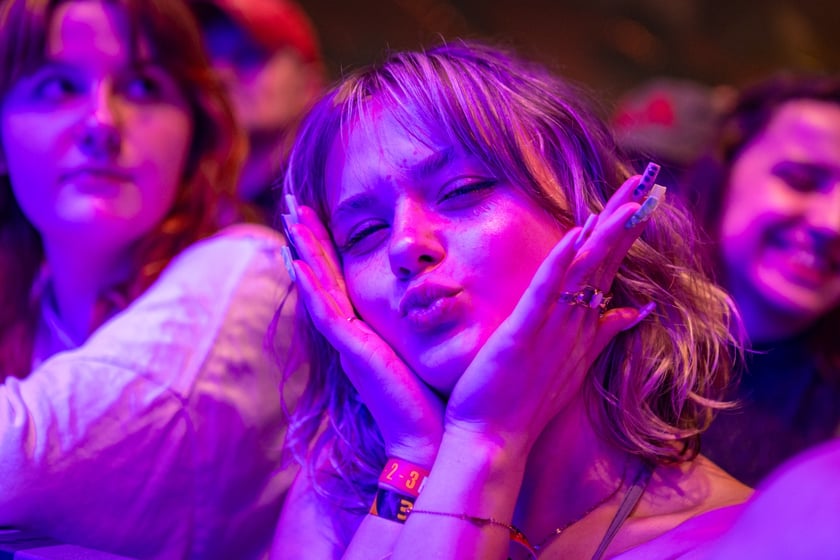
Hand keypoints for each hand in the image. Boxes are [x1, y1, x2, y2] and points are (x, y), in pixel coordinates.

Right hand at [283, 195, 443, 466]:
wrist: (434, 437)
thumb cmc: (436, 397)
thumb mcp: (429, 347)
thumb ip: (427, 321)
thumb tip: (445, 291)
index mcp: (367, 330)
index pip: (341, 277)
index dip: (328, 245)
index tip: (319, 213)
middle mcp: (352, 333)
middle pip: (323, 275)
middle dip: (309, 239)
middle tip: (294, 204)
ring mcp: (349, 342)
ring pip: (318, 287)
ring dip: (304, 251)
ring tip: (291, 218)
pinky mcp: (353, 352)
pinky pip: (326, 312)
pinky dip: (311, 286)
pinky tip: (298, 261)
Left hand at [443, 173, 659, 453]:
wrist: (495, 440)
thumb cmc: (526, 400)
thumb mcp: (573, 361)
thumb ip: (606, 331)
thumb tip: (637, 308)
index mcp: (583, 323)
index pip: (610, 267)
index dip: (626, 232)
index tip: (644, 199)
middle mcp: (575, 323)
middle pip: (605, 261)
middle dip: (626, 220)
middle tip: (650, 182)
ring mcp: (553, 328)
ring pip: (584, 273)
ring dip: (607, 235)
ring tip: (631, 200)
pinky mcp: (523, 334)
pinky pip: (544, 292)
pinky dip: (560, 263)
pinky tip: (575, 233)